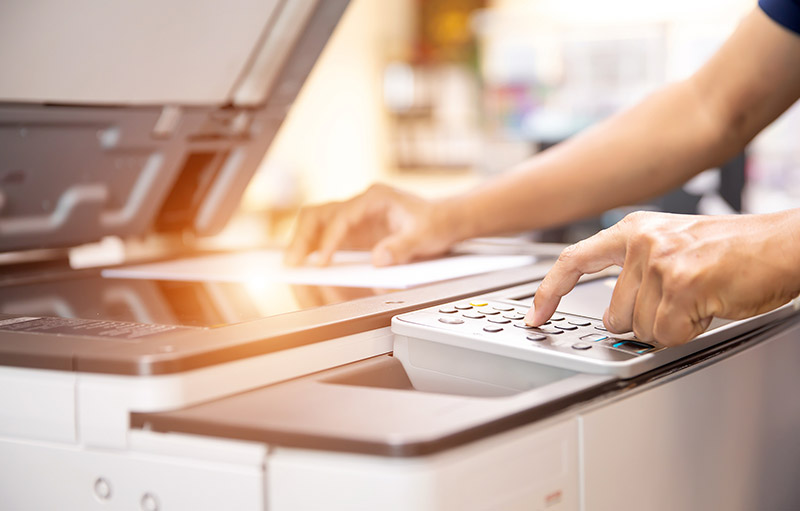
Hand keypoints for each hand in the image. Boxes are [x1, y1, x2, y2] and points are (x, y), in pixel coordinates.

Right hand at [285, 184, 460, 266]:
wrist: (445, 220)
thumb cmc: (435, 222)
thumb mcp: (424, 235)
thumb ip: (402, 247)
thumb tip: (378, 260)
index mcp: (374, 197)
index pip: (342, 216)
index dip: (330, 240)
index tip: (323, 261)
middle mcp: (359, 204)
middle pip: (318, 214)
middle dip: (303, 237)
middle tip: (293, 262)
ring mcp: (354, 218)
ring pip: (316, 223)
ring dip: (303, 243)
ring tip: (292, 266)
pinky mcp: (354, 232)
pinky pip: (326, 238)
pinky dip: (314, 250)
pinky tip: (307, 266)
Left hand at [526, 210, 799, 345]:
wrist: (783, 245)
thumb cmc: (735, 250)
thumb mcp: (673, 245)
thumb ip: (636, 270)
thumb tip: (611, 315)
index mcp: (633, 231)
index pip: (573, 260)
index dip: (548, 291)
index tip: (535, 315)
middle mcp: (641, 242)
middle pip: (613, 315)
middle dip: (645, 321)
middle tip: (679, 301)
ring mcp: (659, 262)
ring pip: (640, 328)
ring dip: (670, 326)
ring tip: (698, 299)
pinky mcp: (681, 283)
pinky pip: (666, 335)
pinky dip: (687, 332)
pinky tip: (706, 307)